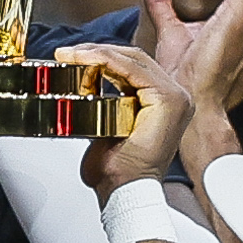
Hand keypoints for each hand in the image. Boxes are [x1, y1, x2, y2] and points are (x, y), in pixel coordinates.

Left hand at [55, 41, 192, 197]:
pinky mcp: (169, 100)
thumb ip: (101, 102)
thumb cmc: (116, 170)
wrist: (124, 191)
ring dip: (97, 54)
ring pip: (133, 59)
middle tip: (66, 53)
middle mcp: (174, 97)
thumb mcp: (104, 126)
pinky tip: (84, 60)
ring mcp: (176, 97)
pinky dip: (106, 61)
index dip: (102, 56)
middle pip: (134, 59)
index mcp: (162, 102)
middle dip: (97, 52)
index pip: (133, 66)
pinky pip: (134, 69)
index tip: (71, 56)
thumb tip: (79, 85)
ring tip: (70, 55)